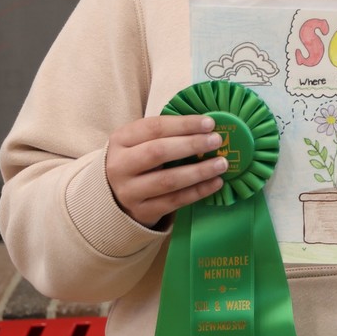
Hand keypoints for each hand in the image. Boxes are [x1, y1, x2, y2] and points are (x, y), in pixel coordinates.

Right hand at [106, 115, 228, 227]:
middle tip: (216, 141)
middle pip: (158, 152)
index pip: (154, 127)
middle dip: (191, 145)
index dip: (184, 124)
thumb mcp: (140, 140)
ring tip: (221, 163)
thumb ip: (166, 132)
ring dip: (199, 171)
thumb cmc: (137, 158)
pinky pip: (174, 202)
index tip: (209, 123)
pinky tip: (216, 183)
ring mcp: (129, 192)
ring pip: (168, 180)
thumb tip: (206, 126)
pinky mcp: (141, 212)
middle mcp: (120, 166)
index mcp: (121, 140)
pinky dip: (198, 192)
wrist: (114, 194)